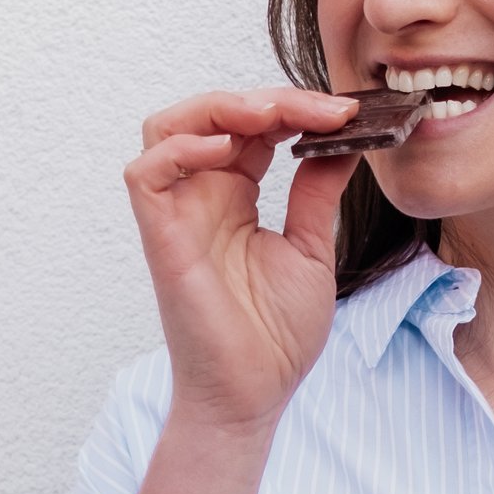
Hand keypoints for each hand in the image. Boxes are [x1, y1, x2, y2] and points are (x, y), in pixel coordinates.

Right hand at [122, 87, 368, 436]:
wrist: (254, 394)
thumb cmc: (276, 335)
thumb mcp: (313, 248)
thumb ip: (318, 192)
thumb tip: (345, 142)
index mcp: (235, 195)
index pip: (254, 126)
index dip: (295, 108)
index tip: (347, 112)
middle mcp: (202, 196)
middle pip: (212, 113)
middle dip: (267, 98)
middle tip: (323, 108)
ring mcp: (177, 213)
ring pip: (167, 126)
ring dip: (218, 108)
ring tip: (270, 116)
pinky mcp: (161, 237)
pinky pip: (145, 173)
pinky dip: (179, 149)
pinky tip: (227, 151)